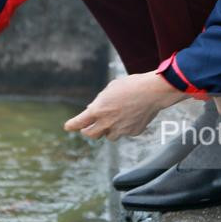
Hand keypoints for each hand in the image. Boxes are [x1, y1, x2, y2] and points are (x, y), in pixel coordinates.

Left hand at [63, 72, 185, 140]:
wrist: (152, 92)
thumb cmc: (130, 85)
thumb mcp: (110, 89)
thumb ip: (100, 101)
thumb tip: (92, 110)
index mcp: (98, 110)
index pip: (79, 122)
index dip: (71, 125)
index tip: (67, 127)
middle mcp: (107, 123)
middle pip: (91, 135)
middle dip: (88, 131)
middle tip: (88, 128)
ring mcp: (120, 130)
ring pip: (109, 136)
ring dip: (108, 130)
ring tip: (116, 118)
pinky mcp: (132, 133)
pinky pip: (125, 132)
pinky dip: (125, 127)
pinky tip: (132, 115)